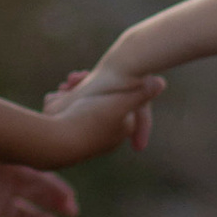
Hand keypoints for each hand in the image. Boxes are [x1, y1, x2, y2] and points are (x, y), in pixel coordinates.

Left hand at [0, 160, 79, 216]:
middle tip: (72, 212)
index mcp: (12, 168)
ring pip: (23, 214)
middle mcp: (5, 186)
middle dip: (55, 203)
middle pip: (36, 196)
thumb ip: (29, 161)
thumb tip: (57, 157)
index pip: (42, 179)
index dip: (58, 189)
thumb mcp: (2, 161)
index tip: (71, 199)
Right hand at [40, 69, 160, 162]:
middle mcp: (106, 134)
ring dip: (72, 92)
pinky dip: (61, 102)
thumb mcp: (120, 103)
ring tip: (64, 86)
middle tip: (72, 78)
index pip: (121, 97)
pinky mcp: (67, 135)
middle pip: (99, 99)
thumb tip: (161, 82)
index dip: (111, 82)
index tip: (97, 72)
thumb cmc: (91, 120)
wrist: (58, 144)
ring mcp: (85, 135)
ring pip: (80, 103)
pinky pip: (66, 111)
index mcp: (122, 126)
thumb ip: (140, 92)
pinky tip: (55, 97)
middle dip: (86, 86)